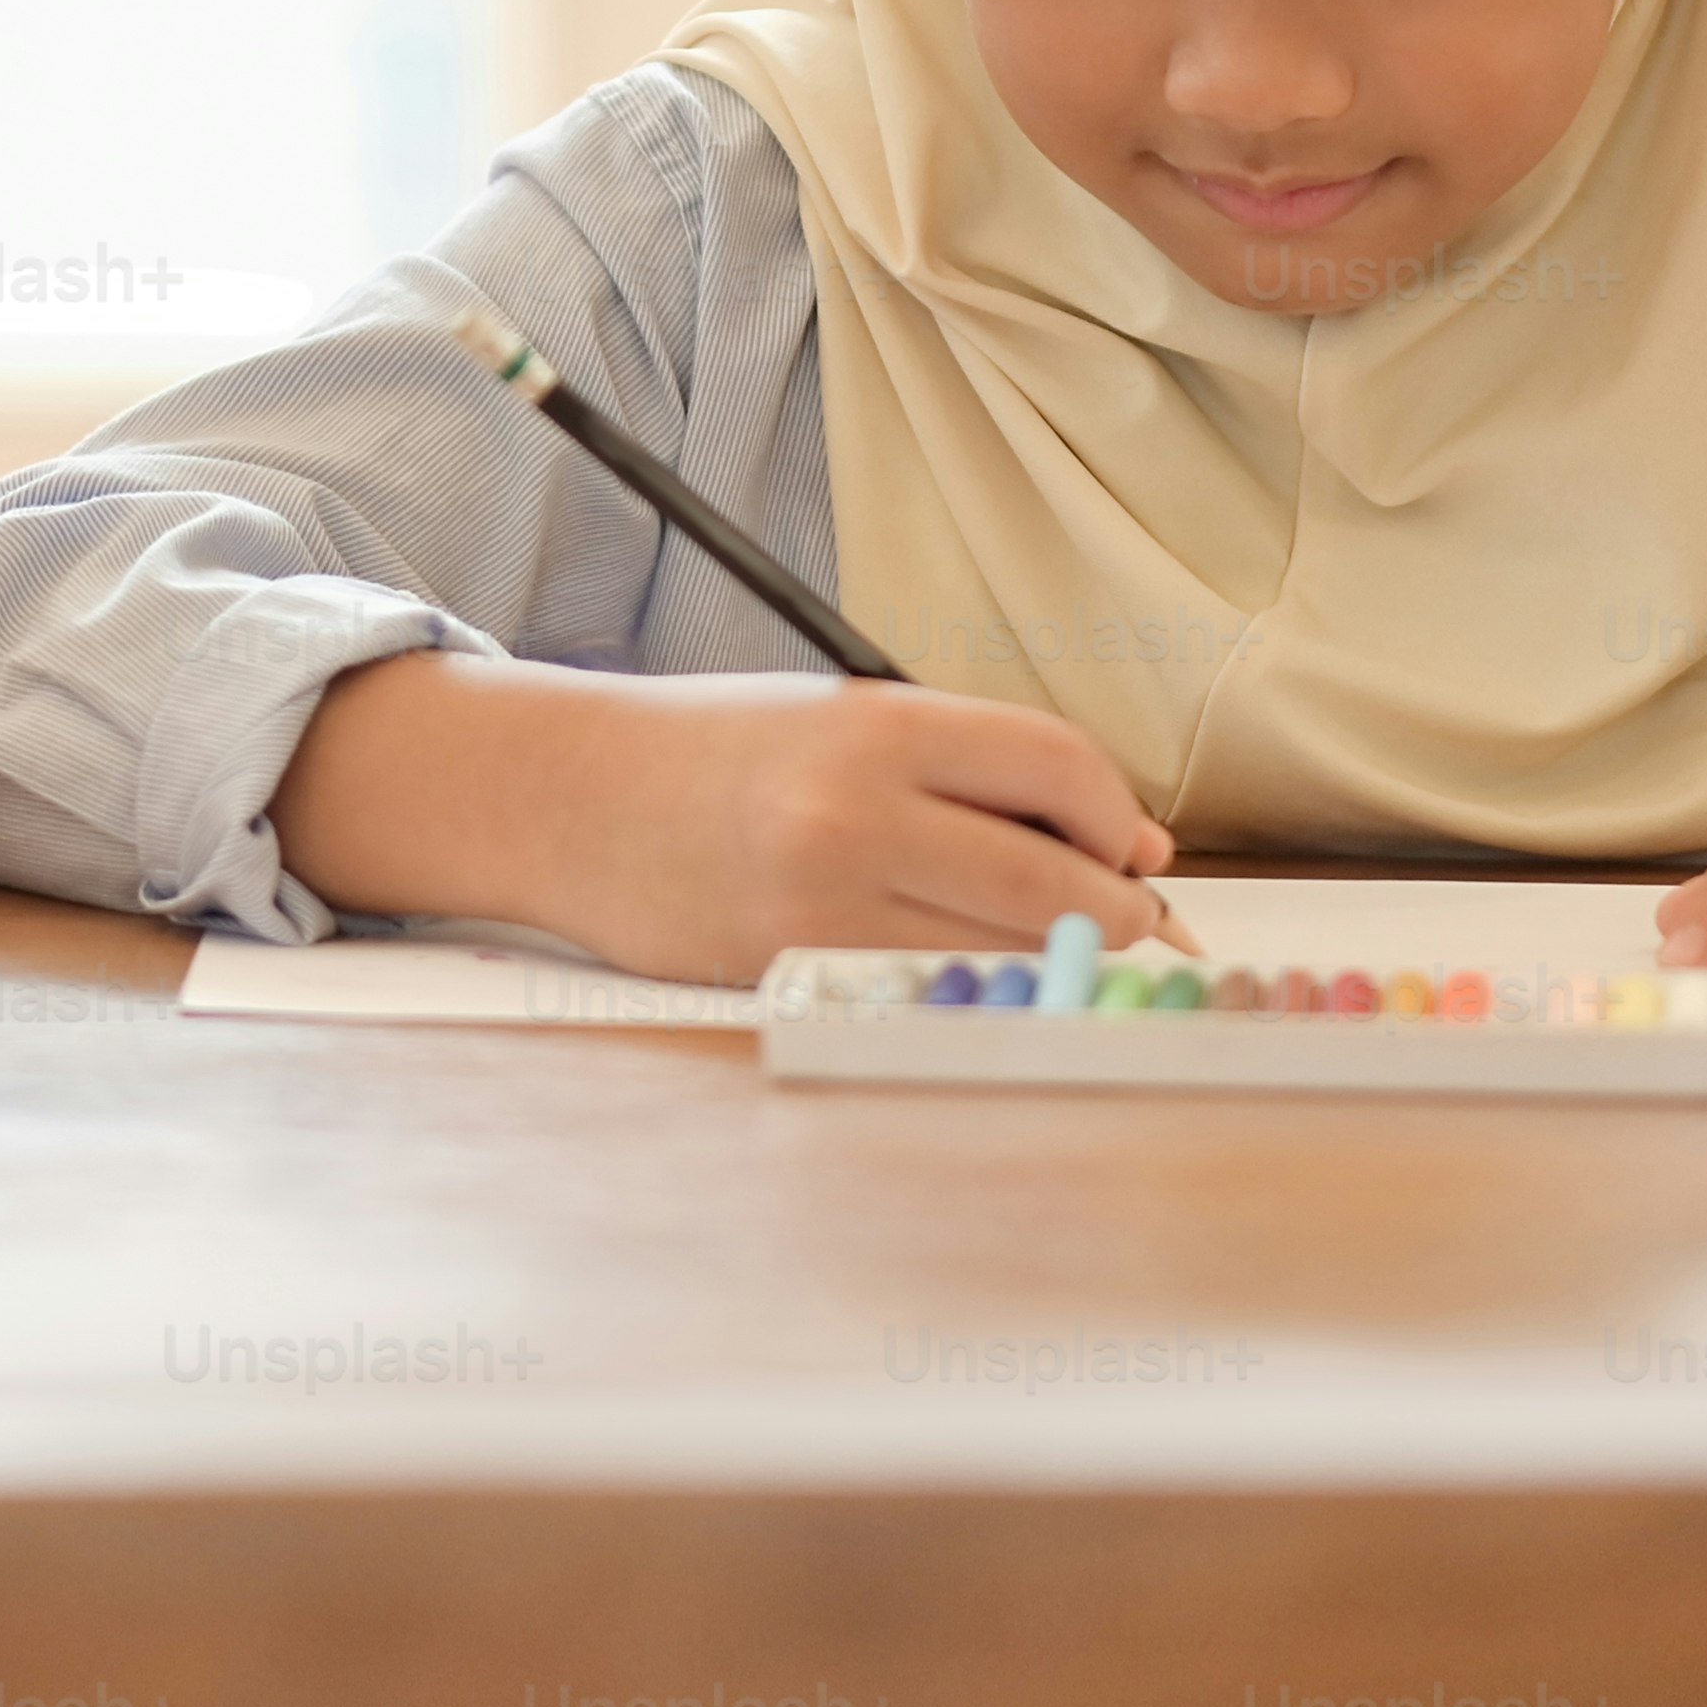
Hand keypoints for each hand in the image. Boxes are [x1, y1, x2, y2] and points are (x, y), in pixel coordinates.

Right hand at [274, 653, 1178, 987]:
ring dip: (1057, 959)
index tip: (1134, 848)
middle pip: (1051, 881)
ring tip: (1068, 950)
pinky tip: (976, 971)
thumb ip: (963, 766)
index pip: (1054, 767)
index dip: (1116, 817)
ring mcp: (824, 902)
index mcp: (877, 725)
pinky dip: (975, 986)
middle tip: (1136, 922)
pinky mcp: (794, 970)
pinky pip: (928, 989)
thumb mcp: (838, 718)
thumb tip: (1112, 843)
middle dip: (1117, 913)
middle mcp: (857, 811)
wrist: (570, 794)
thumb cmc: (716, 749)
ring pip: (1000, 951)